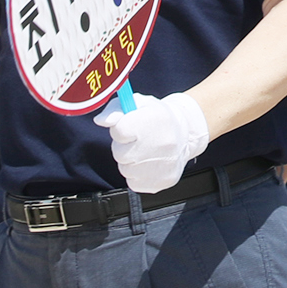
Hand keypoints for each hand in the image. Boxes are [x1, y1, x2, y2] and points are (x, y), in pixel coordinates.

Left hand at [94, 92, 209, 193]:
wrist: (185, 135)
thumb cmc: (157, 118)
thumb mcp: (138, 104)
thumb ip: (115, 110)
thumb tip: (101, 121)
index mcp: (154, 120)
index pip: (119, 130)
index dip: (121, 130)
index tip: (130, 127)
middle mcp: (162, 144)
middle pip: (120, 153)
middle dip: (125, 147)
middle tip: (138, 141)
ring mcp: (163, 165)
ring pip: (126, 170)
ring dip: (131, 162)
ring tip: (145, 152)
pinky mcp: (162, 182)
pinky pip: (135, 182)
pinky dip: (138, 175)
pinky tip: (149, 164)